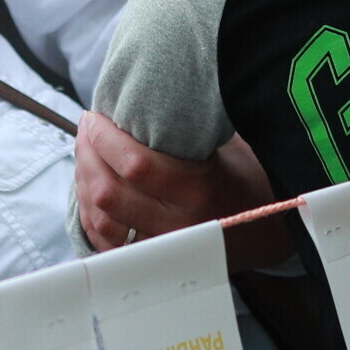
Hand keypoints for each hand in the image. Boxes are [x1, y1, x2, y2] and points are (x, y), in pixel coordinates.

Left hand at [77, 114, 276, 246]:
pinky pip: (105, 243)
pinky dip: (90, 215)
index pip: (135, 165)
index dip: (103, 139)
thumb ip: (188, 126)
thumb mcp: (227, 144)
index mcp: (198, 188)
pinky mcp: (152, 261)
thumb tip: (144, 88)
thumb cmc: (244, 175)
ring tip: (84, 157)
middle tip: (85, 132)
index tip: (94, 117)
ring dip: (83, 185)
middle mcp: (179, 222)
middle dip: (86, 156)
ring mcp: (163, 246)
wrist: (266, 228)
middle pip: (109, 193)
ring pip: (101, 220)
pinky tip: (89, 189)